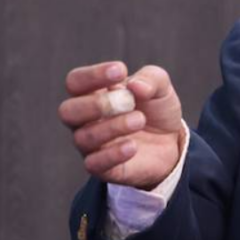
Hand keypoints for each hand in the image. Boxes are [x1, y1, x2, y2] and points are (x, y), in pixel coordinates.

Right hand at [58, 61, 183, 189]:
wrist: (171, 142)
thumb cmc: (155, 109)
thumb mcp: (161, 87)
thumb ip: (151, 79)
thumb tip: (135, 86)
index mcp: (93, 94)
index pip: (75, 82)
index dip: (92, 75)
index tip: (121, 71)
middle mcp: (85, 119)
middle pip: (68, 111)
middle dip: (96, 104)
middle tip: (127, 101)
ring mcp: (92, 145)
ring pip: (84, 137)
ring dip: (113, 127)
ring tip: (140, 120)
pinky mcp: (103, 168)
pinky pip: (93, 164)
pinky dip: (112, 154)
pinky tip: (132, 146)